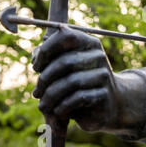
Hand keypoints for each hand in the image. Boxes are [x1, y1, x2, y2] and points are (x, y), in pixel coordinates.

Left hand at [31, 26, 145, 132]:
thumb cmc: (79, 82)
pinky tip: (58, 111)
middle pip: (66, 62)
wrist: (108, 102)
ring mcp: (103, 75)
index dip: (47, 50)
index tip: (36, 67)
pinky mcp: (104, 94)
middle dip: (45, 79)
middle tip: (37, 92)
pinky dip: (63, 106)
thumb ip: (49, 56)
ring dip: (51, 96)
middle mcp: (98, 56)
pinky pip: (78, 98)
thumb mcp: (65, 67)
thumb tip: (36, 55)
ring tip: (44, 105)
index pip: (66, 35)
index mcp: (89, 43)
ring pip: (72, 81)